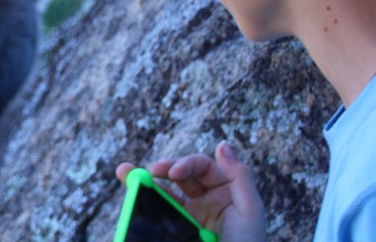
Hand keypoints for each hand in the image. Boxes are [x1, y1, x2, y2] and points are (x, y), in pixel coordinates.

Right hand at [116, 141, 264, 241]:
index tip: (172, 172)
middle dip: (162, 169)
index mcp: (225, 190)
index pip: (202, 167)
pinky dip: (144, 204)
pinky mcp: (178, 231)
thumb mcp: (250, 210)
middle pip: (180, 176)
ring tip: (124, 173)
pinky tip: (133, 197)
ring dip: (146, 182)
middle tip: (148, 171)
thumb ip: (239, 176)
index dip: (186, 164)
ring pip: (165, 193)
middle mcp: (207, 200)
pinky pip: (160, 214)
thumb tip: (222, 144)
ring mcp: (191, 216)